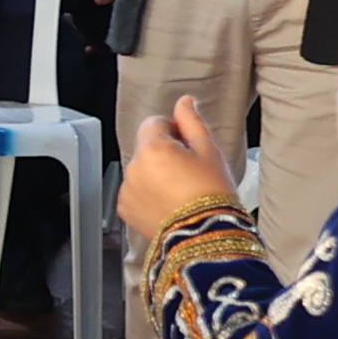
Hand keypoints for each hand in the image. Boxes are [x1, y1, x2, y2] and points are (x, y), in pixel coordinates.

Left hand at [119, 94, 234, 236]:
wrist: (205, 236)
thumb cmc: (212, 194)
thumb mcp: (209, 151)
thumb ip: (192, 122)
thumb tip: (184, 102)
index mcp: (152, 148)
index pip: (153, 122)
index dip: (173, 130)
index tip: (188, 145)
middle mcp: (133, 167)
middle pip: (146, 147)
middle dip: (164, 153)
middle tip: (190, 171)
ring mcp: (127, 189)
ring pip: (140, 170)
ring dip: (155, 174)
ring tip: (181, 191)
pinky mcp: (125, 209)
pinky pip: (135, 192)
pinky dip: (148, 194)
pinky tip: (170, 204)